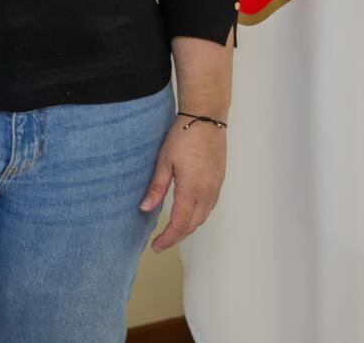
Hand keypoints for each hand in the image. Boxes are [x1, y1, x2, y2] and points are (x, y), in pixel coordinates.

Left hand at [139, 116, 226, 252]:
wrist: (207, 116)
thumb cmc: (184, 135)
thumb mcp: (164, 160)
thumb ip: (156, 187)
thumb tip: (145, 208)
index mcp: (192, 190)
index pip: (179, 224)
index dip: (167, 239)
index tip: (155, 247)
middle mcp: (207, 192)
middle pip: (192, 225)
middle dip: (177, 237)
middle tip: (161, 243)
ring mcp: (215, 187)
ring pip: (203, 217)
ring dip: (188, 228)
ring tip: (172, 232)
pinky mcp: (219, 180)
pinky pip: (209, 206)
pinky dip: (198, 216)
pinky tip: (189, 213)